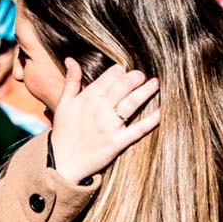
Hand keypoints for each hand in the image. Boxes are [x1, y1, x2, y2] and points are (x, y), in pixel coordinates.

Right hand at [49, 59, 160, 182]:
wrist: (60, 162)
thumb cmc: (63, 132)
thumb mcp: (63, 104)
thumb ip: (70, 81)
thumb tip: (71, 59)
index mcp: (87, 98)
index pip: (110, 76)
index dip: (120, 71)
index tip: (124, 72)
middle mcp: (99, 109)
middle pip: (124, 85)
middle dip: (136, 77)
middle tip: (142, 76)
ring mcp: (110, 126)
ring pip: (133, 102)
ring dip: (147, 90)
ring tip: (156, 84)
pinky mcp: (117, 142)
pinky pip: (139, 129)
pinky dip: (152, 119)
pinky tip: (162, 111)